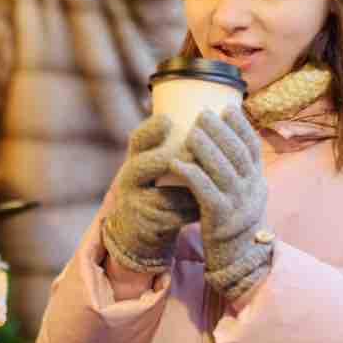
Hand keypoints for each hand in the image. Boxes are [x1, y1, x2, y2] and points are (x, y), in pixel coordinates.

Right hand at [102, 115, 199, 273]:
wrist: (136, 229)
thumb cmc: (155, 188)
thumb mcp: (153, 166)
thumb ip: (169, 145)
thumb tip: (206, 112)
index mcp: (134, 159)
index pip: (137, 139)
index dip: (150, 130)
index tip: (168, 120)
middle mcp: (128, 179)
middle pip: (143, 165)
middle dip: (170, 160)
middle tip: (196, 155)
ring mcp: (134, 203)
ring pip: (167, 195)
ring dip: (192, 191)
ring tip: (214, 184)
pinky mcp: (145, 225)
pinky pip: (175, 217)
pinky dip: (193, 211)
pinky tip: (208, 206)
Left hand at [170, 106, 273, 300]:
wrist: (239, 261)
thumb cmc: (236, 224)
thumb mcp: (244, 196)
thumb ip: (238, 172)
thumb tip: (224, 141)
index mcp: (257, 182)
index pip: (253, 148)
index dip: (241, 126)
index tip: (228, 108)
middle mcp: (252, 190)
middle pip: (237, 154)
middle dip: (221, 131)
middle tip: (204, 113)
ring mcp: (238, 205)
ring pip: (223, 170)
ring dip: (206, 148)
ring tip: (191, 131)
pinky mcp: (220, 218)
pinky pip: (205, 192)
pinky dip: (191, 175)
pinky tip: (176, 163)